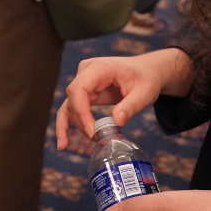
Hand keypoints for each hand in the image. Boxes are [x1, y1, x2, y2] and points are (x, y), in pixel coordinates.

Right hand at [56, 48, 192, 147]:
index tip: (93, 132)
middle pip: (73, 100)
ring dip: (77, 126)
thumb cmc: (145, 77)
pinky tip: (63, 142)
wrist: (147, 71)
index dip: (81, 112)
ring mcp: (83, 81)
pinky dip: (67, 124)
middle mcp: (86, 72)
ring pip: (70, 106)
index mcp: (99, 68)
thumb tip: (116, 123)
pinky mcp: (86, 92)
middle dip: (82, 122)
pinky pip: (72, 108)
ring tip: (93, 141)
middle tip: (99, 139)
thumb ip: (130, 106)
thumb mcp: (144, 92)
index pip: (78, 89)